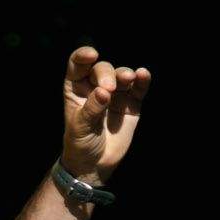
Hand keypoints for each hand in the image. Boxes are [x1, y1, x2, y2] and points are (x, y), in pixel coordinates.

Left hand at [59, 47, 150, 182]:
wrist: (95, 164)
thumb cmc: (80, 144)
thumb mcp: (79, 128)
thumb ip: (91, 109)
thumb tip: (104, 92)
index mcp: (76, 89)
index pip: (78, 66)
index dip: (83, 56)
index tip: (91, 55)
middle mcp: (96, 87)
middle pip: (102, 69)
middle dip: (106, 74)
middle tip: (109, 88)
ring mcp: (116, 94)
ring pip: (122, 75)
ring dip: (125, 74)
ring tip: (128, 78)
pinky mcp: (132, 104)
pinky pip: (138, 88)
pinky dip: (142, 80)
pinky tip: (143, 74)